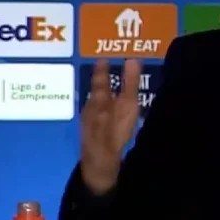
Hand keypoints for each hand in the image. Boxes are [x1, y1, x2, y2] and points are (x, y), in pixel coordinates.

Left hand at [80, 58, 141, 194]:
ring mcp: (88, 121)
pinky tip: (103, 115)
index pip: (101, 79)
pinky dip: (99, 111)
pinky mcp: (89, 133)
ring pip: (93, 104)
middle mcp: (90, 107)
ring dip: (99, 97)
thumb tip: (131, 60)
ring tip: (105, 92)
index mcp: (100, 98)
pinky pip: (93, 116)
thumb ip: (130, 83)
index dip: (102, 69)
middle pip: (95, 92)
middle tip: (101, 72)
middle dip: (99, 83)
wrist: (99, 160)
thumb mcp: (128, 105)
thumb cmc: (115, 131)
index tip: (102, 59)